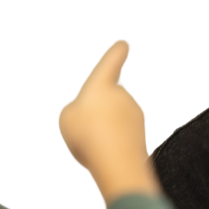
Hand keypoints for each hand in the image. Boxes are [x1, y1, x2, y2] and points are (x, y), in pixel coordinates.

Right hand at [58, 39, 159, 203]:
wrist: (117, 164)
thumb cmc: (87, 134)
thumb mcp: (67, 117)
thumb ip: (76, 109)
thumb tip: (88, 112)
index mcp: (103, 82)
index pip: (114, 58)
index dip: (117, 51)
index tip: (124, 44)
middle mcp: (123, 94)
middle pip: (111, 95)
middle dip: (99, 107)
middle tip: (84, 125)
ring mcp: (135, 114)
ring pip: (116, 118)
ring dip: (105, 127)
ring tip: (92, 143)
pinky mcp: (142, 135)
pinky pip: (123, 136)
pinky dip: (113, 143)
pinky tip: (104, 156)